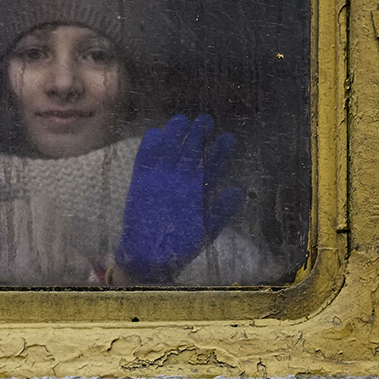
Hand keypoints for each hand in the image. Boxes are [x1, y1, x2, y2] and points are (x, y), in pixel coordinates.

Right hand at [116, 114, 244, 280]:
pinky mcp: (142, 182)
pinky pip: (145, 161)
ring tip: (183, 121)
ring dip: (175, 137)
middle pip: (191, 153)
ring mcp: (161, 179)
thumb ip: (221, 210)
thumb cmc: (182, 245)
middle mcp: (181, 180)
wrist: (151, 258)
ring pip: (170, 152)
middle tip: (206, 120)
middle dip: (198, 137)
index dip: (220, 153)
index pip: (211, 166)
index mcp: (199, 189)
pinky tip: (156, 133)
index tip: (228, 139)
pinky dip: (149, 149)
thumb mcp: (208, 229)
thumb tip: (237, 190)